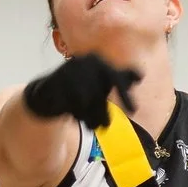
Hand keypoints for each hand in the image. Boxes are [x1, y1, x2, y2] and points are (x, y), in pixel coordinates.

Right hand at [22, 53, 139, 126]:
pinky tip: (76, 117)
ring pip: (86, 102)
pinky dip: (77, 115)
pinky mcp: (55, 85)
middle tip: (106, 126)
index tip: (134, 111)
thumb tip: (140, 75)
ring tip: (91, 123)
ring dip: (90, 116)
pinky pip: (70, 105)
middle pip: (99, 94)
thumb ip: (120, 79)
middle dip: (102, 111)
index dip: (125, 95)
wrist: (48, 93)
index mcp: (97, 60)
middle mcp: (84, 62)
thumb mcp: (102, 82)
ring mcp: (68, 72)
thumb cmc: (81, 87)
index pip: (116, 78)